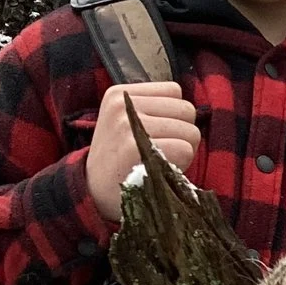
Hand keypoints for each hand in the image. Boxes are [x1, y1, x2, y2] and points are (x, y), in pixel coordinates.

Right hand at [86, 81, 201, 223]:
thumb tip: (192, 110)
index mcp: (120, 94)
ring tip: (158, 161)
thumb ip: (155, 109)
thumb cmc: (121, 159)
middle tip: (161, 152)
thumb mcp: (127, 122)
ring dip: (184, 151)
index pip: (174, 92)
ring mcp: (127, 125)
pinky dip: (181, 164)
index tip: (156, 134)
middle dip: (183, 134)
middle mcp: (123, 104)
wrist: (93, 192)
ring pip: (190, 132)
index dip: (175, 116)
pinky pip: (185, 149)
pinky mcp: (134, 148)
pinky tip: (159, 171)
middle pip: (187, 111)